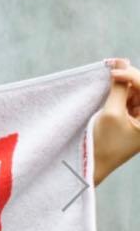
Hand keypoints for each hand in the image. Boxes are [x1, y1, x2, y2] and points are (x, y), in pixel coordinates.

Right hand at [93, 58, 139, 185]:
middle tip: (110, 69)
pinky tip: (109, 90)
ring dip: (123, 84)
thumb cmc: (104, 144)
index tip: (112, 72)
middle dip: (129, 77)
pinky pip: (129, 99)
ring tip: (107, 80)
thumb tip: (121, 65)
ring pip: (136, 91)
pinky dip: (119, 92)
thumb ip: (119, 88)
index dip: (132, 75)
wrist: (93, 166)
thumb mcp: (111, 113)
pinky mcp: (132, 119)